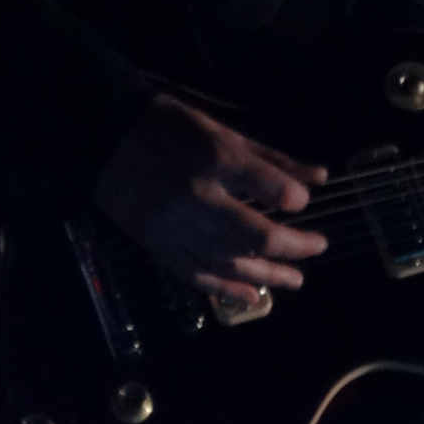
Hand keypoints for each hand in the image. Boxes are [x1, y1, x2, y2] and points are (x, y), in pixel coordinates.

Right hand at [93, 93, 328, 305]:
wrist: (104, 141)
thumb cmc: (171, 127)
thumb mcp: (223, 131)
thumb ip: (271, 159)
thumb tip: (318, 177)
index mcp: (215, 159)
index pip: (269, 187)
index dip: (295, 198)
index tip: (303, 201)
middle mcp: (197, 198)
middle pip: (254, 234)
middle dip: (292, 245)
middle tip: (319, 247)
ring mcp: (175, 228)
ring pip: (229, 262)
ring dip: (268, 275)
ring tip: (297, 279)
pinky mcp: (158, 248)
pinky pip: (197, 277)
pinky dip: (227, 289)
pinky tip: (253, 296)